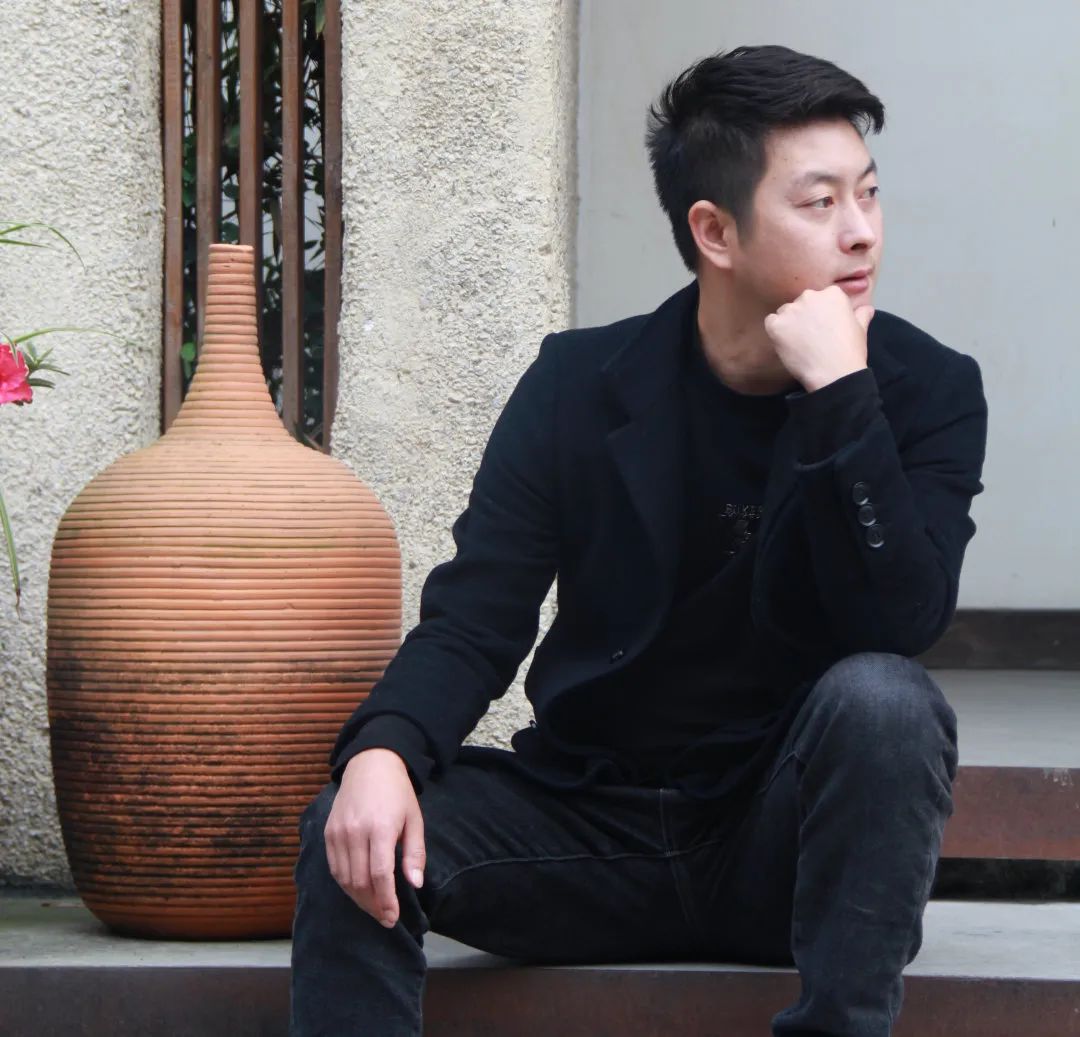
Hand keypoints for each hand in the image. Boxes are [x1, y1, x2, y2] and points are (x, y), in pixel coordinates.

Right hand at [324, 748, 425, 927]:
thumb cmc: (398, 793)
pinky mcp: (328, 833)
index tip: (392, 918)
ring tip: (374, 907)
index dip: (386, 901)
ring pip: (344, 879)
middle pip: (360, 882)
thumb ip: (414, 853)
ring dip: (358, 898)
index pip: (380, 876)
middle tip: (385, 918)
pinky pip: (334, 867)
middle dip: (373, 905)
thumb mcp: (415, 819)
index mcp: (380, 828)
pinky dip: (345, 884)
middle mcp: (355, 832)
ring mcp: (338, 833)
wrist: (370, 764)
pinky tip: (358, 889)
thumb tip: (415, 884)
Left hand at [763, 285, 873, 391]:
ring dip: (789, 324)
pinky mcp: (777, 324)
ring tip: (800, 344)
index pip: (819, 298)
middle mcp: (810, 296)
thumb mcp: (861, 329)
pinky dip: (776, 332)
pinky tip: (787, 344)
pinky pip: (771, 322)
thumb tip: (867, 309)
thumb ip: (861, 314)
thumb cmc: (849, 352)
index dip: (820, 315)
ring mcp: (792, 310)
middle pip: (801, 303)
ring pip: (785, 313)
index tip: (823, 329)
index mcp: (832, 293)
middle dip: (804, 318)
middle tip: (811, 338)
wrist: (833, 374)